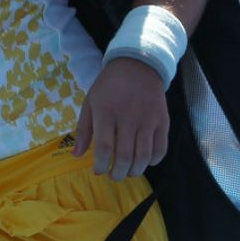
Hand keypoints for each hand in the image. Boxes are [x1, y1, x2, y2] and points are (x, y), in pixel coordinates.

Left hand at [73, 58, 168, 179]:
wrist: (137, 64)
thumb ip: (84, 129)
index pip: (104, 147)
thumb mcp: (90, 102)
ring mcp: (148, 119)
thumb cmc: (109, 86)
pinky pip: (161, 148)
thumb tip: (77, 156)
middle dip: (118, 173)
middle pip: (125, 156)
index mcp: (106, 111)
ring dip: (135, 170)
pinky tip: (146, 162)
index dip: (101, 165)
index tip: (98, 171)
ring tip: (128, 172)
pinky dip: (153, 161)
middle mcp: (128, 116)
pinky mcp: (162, 120)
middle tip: (114, 176)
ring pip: (144, 156)